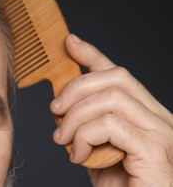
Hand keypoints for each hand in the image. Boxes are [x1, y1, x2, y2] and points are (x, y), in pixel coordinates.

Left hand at [50, 34, 172, 185]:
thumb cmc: (116, 183)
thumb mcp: (95, 144)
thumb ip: (87, 120)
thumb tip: (63, 99)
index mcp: (145, 113)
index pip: (118, 73)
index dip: (92, 54)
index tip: (69, 43)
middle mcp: (159, 117)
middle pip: (115, 78)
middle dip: (75, 88)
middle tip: (55, 110)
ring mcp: (161, 132)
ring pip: (110, 98)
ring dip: (75, 117)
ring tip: (63, 140)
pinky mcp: (154, 149)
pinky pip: (109, 125)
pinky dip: (84, 137)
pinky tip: (78, 156)